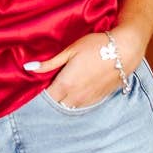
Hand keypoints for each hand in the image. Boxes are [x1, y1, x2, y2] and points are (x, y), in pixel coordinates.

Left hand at [23, 25, 145, 107]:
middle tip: (48, 84)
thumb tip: (28, 68)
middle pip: (57, 104)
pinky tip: (74, 90)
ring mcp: (88, 100)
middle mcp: (76, 96)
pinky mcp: (98, 99)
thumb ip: (49, 63)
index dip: (39, 92)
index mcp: (66, 84)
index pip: (46, 97)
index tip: (37, 84)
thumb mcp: (69, 50)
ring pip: (69, 106)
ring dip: (63, 100)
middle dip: (51, 97)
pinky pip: (81, 106)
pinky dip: (74, 101)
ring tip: (61, 86)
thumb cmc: (95, 46)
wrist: (124, 51)